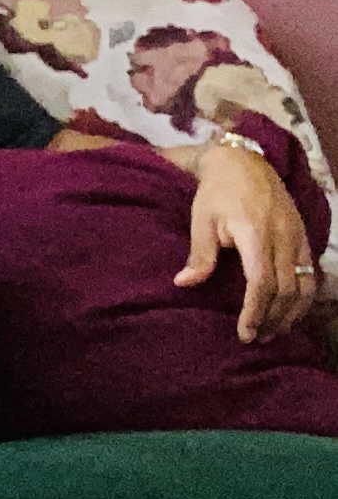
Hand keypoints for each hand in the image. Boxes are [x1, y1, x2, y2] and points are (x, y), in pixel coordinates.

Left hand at [175, 143, 318, 341]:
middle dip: (274, 319)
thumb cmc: (217, 191)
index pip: (262, 283)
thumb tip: (184, 283)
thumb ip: (199, 253)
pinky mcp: (305, 237)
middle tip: (257, 338)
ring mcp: (299, 238)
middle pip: (288, 290)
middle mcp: (284, 239)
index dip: (255, 311)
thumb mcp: (202, 218)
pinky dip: (304, 297)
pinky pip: (313, 274)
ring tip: (274, 331)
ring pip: (306, 286)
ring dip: (293, 313)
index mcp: (256, 235)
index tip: (245, 333)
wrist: (244, 161)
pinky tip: (291, 310)